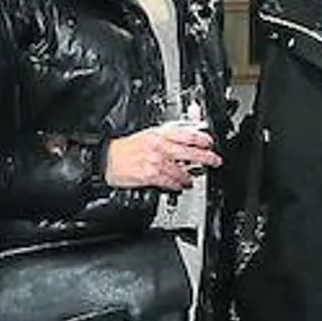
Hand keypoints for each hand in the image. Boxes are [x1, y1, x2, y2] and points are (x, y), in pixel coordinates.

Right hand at [104, 123, 219, 191]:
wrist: (107, 158)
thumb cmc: (126, 147)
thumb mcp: (148, 134)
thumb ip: (167, 135)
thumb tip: (185, 135)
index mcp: (159, 134)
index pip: (185, 134)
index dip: (200, 138)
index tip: (209, 142)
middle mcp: (159, 147)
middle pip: (188, 152)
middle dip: (204, 157)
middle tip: (214, 161)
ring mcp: (155, 162)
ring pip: (180, 170)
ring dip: (188, 176)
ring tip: (191, 179)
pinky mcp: (149, 176)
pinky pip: (168, 182)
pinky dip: (176, 185)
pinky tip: (179, 186)